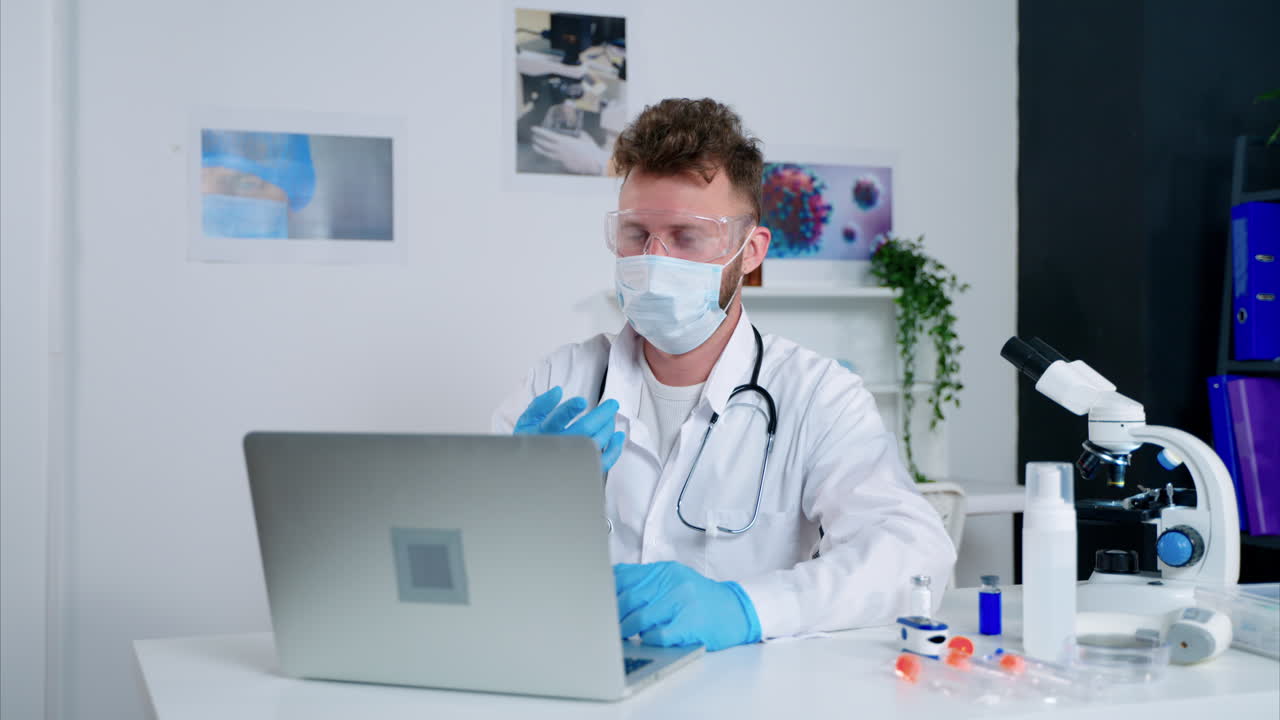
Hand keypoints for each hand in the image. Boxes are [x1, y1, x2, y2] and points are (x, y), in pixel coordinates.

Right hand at [514, 386, 625, 470]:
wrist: (530, 471)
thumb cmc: (531, 442)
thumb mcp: (527, 420)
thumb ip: (541, 404)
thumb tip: (557, 391)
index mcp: (542, 433)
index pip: (555, 420)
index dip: (569, 409)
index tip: (582, 401)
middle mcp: (557, 447)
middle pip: (583, 431)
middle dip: (601, 415)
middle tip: (612, 404)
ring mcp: (570, 460)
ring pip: (595, 443)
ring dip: (607, 427)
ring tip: (611, 417)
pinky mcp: (582, 471)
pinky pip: (602, 462)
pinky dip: (614, 449)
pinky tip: (618, 436)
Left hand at [531, 126, 608, 174]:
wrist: (594, 163)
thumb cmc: (590, 149)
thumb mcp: (584, 137)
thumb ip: (578, 134)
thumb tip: (577, 132)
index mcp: (564, 141)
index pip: (548, 135)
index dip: (539, 131)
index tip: (533, 128)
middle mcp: (560, 150)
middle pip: (544, 145)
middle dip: (537, 140)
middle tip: (533, 136)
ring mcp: (561, 158)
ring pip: (547, 153)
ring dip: (539, 149)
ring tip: (534, 146)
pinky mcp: (564, 164)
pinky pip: (555, 159)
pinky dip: (551, 155)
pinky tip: (549, 153)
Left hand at [614, 561, 761, 650]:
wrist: (738, 609)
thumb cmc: (701, 599)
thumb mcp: (674, 580)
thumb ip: (645, 581)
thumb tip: (609, 587)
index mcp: (664, 570)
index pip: (624, 577)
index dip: (606, 593)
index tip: (596, 604)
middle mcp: (672, 582)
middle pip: (628, 598)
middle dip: (612, 616)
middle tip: (604, 628)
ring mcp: (682, 602)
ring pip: (639, 617)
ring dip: (626, 630)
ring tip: (620, 637)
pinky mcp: (690, 623)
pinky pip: (657, 634)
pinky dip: (647, 640)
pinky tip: (646, 640)